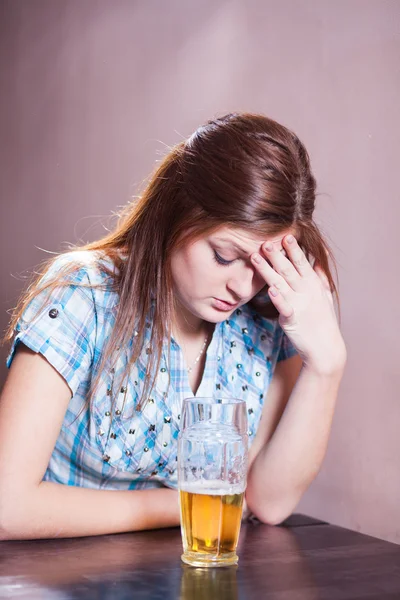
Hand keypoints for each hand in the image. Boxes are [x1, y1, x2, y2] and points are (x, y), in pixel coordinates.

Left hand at [251, 235, 346, 374]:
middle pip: (288, 269)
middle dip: (276, 254)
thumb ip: (320, 275)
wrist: (326, 348)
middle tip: (264, 240)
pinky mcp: (292, 319)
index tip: (284, 235)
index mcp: (313, 284)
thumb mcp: (326, 295)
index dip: (293, 248)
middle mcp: (306, 291)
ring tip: (255, 257)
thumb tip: (319, 257)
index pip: (301, 262)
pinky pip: (284, 307)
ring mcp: (300, 304)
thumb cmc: (324, 320)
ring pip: (280, 283)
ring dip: (267, 270)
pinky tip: (270, 290)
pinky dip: (278, 299)